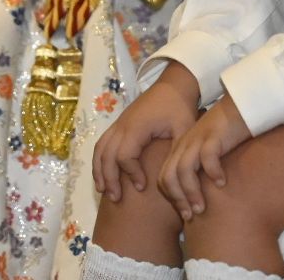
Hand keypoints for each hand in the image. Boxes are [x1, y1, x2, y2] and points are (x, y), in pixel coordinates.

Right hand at [93, 64, 201, 202]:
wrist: (174, 85)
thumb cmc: (180, 108)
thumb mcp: (184, 129)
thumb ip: (176, 152)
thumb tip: (169, 178)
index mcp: (137, 126)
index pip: (125, 155)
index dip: (131, 173)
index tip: (142, 186)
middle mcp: (123, 125)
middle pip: (107, 155)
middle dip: (110, 178)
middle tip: (116, 199)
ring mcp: (118, 123)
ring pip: (100, 149)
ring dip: (100, 171)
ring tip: (105, 191)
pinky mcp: (119, 124)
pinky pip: (102, 144)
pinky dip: (99, 161)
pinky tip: (104, 175)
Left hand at [158, 92, 251, 218]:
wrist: (241, 105)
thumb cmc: (228, 133)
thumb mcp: (209, 151)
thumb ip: (202, 169)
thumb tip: (201, 197)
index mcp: (181, 149)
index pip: (164, 177)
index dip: (172, 198)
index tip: (185, 214)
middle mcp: (185, 145)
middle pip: (169, 176)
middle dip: (178, 199)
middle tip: (191, 216)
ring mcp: (198, 139)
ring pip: (184, 170)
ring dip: (191, 192)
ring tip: (202, 207)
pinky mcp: (214, 135)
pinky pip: (207, 157)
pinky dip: (212, 172)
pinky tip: (222, 183)